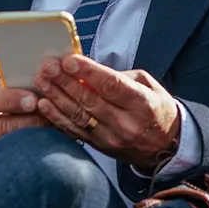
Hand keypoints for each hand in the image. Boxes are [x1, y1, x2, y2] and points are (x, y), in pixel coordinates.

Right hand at [0, 81, 49, 159]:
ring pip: (12, 146)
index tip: (34, 100)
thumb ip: (11, 87)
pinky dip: (33, 152)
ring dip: (36, 137)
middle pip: (3, 127)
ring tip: (53, 129)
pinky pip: (15, 161)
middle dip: (31, 120)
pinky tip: (46, 144)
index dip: (12, 100)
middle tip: (52, 115)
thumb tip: (41, 82)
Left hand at [32, 54, 183, 170]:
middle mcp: (127, 123)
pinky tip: (43, 105)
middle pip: (90, 100)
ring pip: (79, 116)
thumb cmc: (156, 109)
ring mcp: (112, 138)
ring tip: (41, 81)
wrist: (166, 147)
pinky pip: (74, 131)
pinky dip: (57, 118)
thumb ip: (121, 77)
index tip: (69, 60)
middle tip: (48, 67)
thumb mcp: (149, 86)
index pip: (111, 85)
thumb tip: (90, 70)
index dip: (88, 72)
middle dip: (65, 81)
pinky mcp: (100, 147)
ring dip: (56, 97)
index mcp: (142, 103)